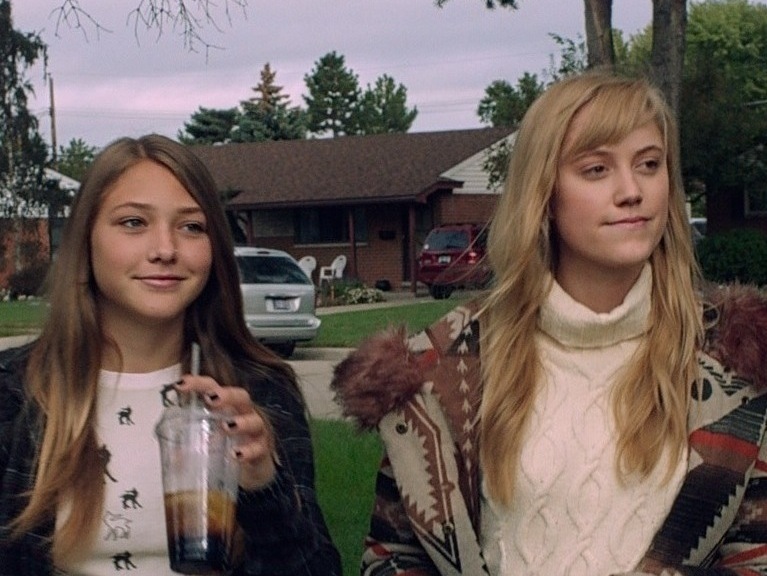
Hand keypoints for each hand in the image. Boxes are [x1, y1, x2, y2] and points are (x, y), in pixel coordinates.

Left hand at [176, 375, 277, 490]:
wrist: (254, 467)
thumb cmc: (230, 445)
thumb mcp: (209, 440)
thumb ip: (192, 443)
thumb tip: (171, 454)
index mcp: (227, 407)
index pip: (214, 388)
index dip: (199, 383)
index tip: (181, 384)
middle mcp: (244, 414)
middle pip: (241, 397)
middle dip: (227, 395)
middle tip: (211, 399)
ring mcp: (256, 431)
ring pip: (254, 421)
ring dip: (241, 422)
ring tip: (226, 426)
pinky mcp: (263, 450)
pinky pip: (259, 448)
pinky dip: (248, 450)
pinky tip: (236, 454)